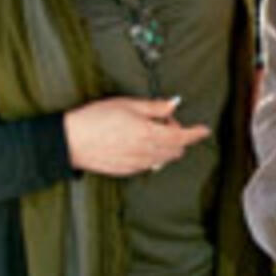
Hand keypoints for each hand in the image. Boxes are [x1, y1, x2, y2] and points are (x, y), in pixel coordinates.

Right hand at [63, 95, 209, 177]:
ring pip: (164, 159)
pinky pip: (149, 165)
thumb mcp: (126, 104)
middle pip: (176, 150)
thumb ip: (153, 107)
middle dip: (177, 136)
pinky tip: (138, 144)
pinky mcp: (128, 171)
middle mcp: (147, 152)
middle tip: (163, 121)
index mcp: (149, 133)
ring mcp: (138, 164)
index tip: (204, 130)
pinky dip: (152, 155)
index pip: (182, 137)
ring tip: (148, 131)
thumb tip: (172, 104)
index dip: (196, 133)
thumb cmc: (95, 118)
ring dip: (165, 147)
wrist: (72, 141)